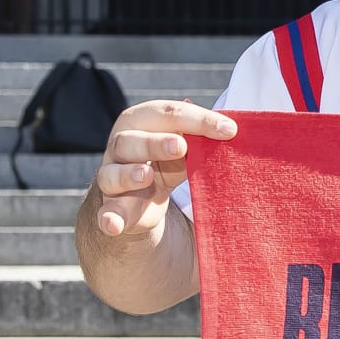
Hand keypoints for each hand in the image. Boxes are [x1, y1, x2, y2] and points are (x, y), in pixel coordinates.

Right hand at [89, 101, 237, 239]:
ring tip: (147, 176)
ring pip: (112, 174)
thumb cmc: (170, 160)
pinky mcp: (113, 207)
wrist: (142, 196)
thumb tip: (233, 129)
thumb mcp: (187, 146)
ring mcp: (112, 177)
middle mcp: (121, 146)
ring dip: (129, 175)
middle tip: (180, 146)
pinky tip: (113, 225)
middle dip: (154, 143)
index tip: (230, 131)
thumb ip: (203, 137)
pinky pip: (106, 213)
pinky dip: (108, 219)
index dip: (199, 120)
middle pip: (130, 141)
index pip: (168, 113)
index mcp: (142, 122)